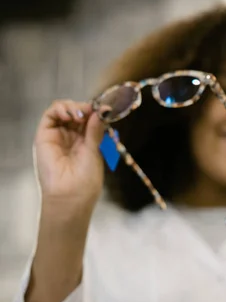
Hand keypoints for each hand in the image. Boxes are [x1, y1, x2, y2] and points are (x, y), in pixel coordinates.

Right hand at [34, 100, 106, 218]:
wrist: (70, 195)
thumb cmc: (86, 178)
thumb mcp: (95, 150)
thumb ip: (96, 129)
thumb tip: (104, 110)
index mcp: (86, 140)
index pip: (89, 117)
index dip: (95, 111)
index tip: (104, 109)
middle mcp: (71, 136)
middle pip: (76, 111)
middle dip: (85, 107)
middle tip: (92, 111)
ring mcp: (57, 135)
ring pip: (62, 110)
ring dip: (72, 106)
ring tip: (80, 115)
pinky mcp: (44, 136)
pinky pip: (49, 115)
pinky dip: (60, 109)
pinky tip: (70, 115)